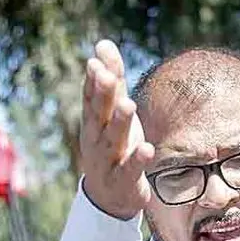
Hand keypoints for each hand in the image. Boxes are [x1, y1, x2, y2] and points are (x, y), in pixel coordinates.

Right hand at [80, 40, 154, 219]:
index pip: (91, 98)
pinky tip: (148, 149)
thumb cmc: (111, 147)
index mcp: (94, 122)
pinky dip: (137, 160)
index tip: (95, 62)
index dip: (93, 81)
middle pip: (100, 116)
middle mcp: (97, 139)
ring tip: (128, 105)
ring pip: (113, 140)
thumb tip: (103, 43)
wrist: (108, 197)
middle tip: (107, 76)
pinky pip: (130, 170)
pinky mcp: (124, 181)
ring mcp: (109, 161)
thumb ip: (112, 81)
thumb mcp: (111, 113)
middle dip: (103, 96)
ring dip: (120, 123)